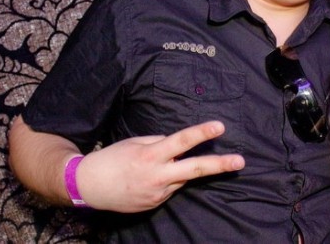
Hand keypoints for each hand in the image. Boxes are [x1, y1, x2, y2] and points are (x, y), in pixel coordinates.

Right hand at [76, 121, 244, 212]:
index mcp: (151, 155)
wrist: (89, 186)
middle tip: (240, 161)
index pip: (182, 141)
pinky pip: (169, 188)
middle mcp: (158, 175)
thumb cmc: (112, 158)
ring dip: (180, 170)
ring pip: (182, 178)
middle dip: (220, 165)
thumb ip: (159, 143)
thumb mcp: (135, 143)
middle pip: (195, 168)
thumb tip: (177, 145)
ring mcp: (158, 192)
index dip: (202, 133)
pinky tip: (146, 179)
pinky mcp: (155, 203)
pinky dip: (166, 180)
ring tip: (150, 168)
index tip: (219, 126)